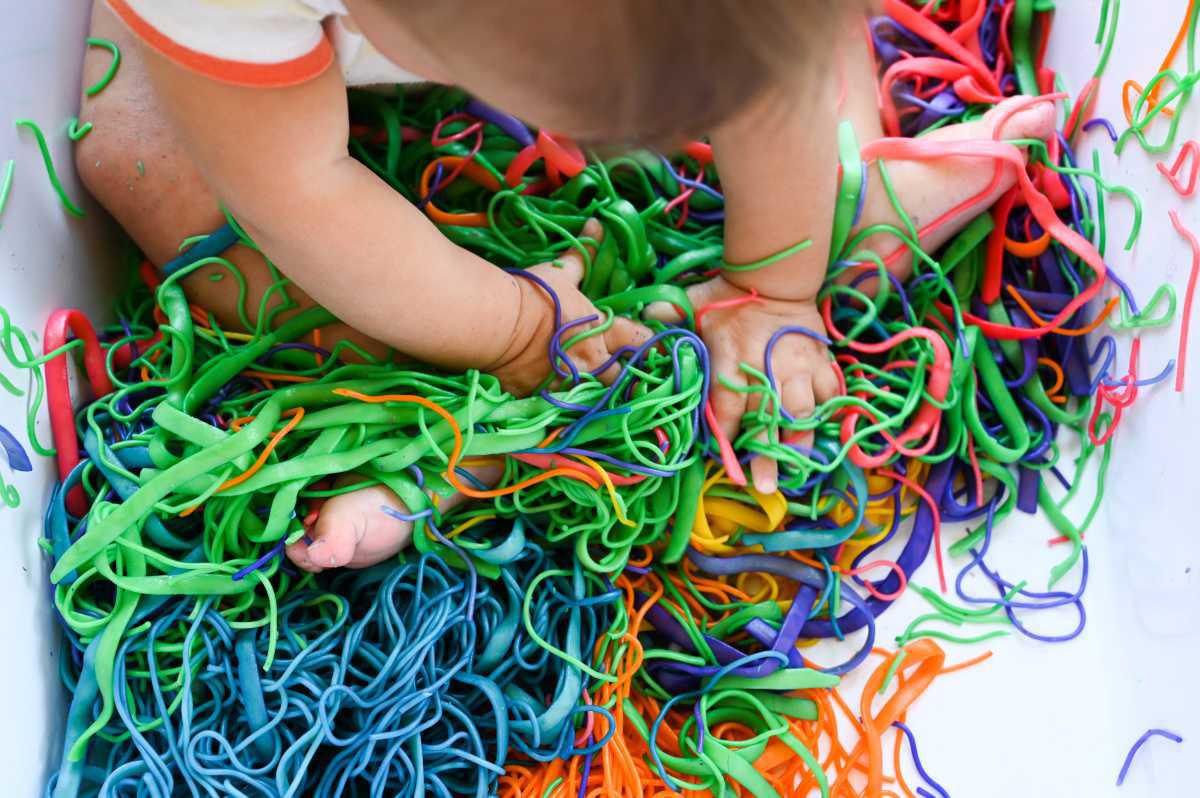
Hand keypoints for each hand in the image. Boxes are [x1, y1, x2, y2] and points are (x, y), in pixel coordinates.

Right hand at [488, 220, 652, 395]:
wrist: (499, 325)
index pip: (639, 339)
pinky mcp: (540, 396)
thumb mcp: (560, 274)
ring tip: (586, 388)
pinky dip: (554, 399)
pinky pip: (554, 404)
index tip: (656, 344)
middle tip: (625, 374)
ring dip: (592, 391)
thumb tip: (598, 224)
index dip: (650, 342)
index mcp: (600, 332)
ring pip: (591, 396)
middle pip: (621, 378)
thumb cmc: (535, 296)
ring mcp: (567, 383)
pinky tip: (551, 397)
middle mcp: (590, 363)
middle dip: (626, 377)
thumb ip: (582, 256)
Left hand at [648, 276, 839, 493]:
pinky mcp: (821, 360)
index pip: (727, 403)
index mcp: (732, 355)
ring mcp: (799, 365)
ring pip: (804, 410)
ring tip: (799, 467)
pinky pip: (831, 392)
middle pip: (768, 417)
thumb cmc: (728, 294)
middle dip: (767, 454)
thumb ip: (669, 315)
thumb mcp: (694, 301)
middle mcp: (767, 365)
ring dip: (800, 441)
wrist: (775, 273)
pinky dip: (829, 413)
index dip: (725, 433)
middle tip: (764, 486)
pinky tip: (825, 433)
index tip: (724, 457)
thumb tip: (642, 326)